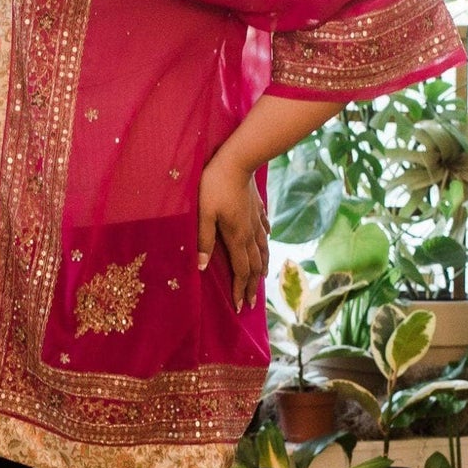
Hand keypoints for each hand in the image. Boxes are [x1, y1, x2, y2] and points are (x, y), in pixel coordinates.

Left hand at [197, 157, 268, 313]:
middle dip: (252, 286)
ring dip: (262, 267)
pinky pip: (264, 231)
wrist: (237, 161)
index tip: (240, 307)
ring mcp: (256, 221)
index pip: (241, 271)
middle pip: (254, 265)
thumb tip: (201, 267)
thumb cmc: (214, 185)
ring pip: (263, 250)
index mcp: (237, 237)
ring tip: (262, 278)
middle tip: (251, 303)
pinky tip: (266, 242)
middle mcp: (250, 233)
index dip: (240, 290)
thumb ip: (203, 240)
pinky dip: (265, 242)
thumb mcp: (203, 214)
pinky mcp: (257, 209)